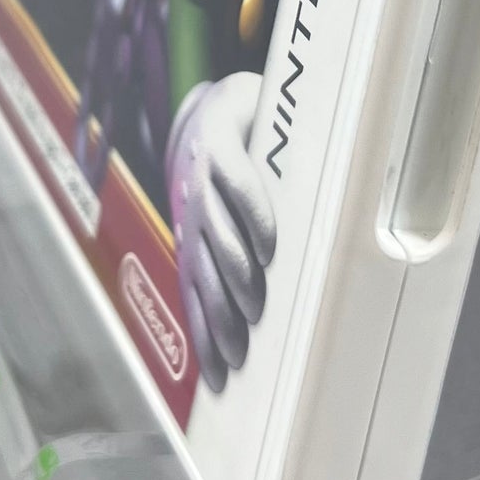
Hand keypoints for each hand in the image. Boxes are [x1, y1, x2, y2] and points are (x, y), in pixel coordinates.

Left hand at [167, 72, 276, 391]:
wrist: (220, 100)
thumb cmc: (235, 165)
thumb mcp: (231, 212)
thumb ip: (247, 255)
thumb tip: (287, 309)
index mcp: (193, 235)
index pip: (195, 296)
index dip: (204, 339)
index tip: (220, 379)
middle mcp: (192, 213)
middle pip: (203, 279)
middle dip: (220, 322)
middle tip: (241, 356)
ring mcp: (202, 179)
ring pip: (217, 238)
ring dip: (235, 278)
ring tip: (257, 309)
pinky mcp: (221, 145)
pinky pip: (237, 186)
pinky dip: (252, 218)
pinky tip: (269, 245)